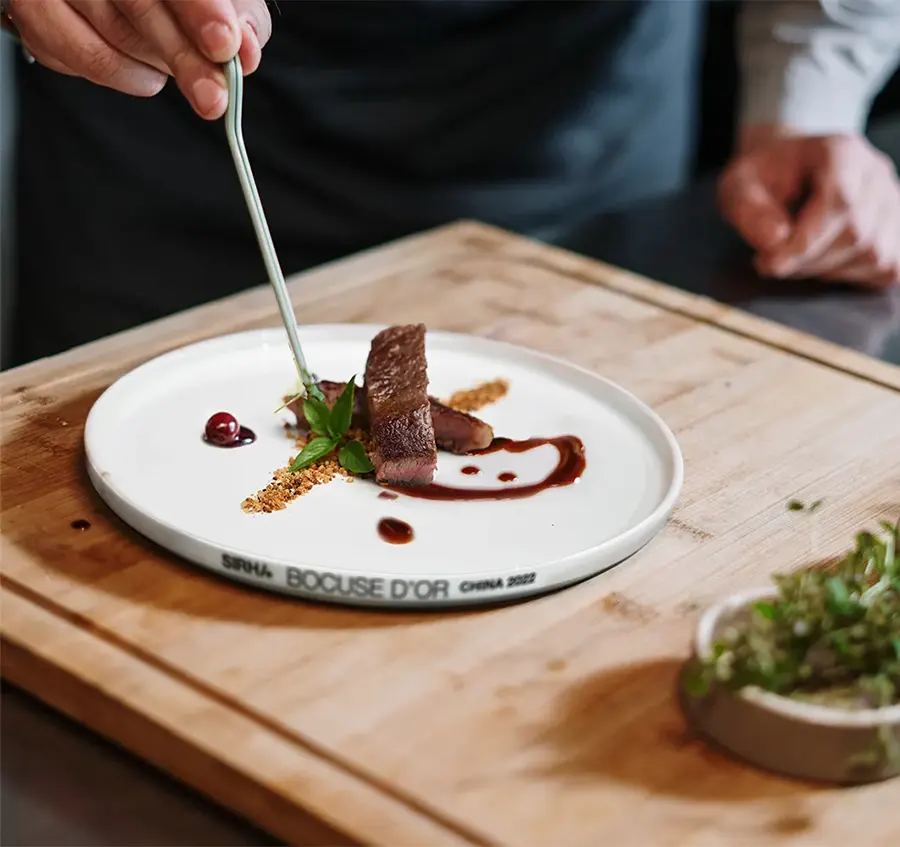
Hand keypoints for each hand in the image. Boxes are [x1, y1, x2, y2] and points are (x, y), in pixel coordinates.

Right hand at [9, 0, 271, 118]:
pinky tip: (146, 75)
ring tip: (180, 72)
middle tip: (214, 96)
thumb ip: (240, 18)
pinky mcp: (35, 11)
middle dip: (184, 57)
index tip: (225, 45)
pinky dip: (123, 75)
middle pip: (137, 3)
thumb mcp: (216, 0)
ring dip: (156, 67)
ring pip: (110, 34)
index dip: (201, 8)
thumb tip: (245, 51)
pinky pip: (77, 56)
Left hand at [718, 128, 899, 288]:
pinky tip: (823, 264)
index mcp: (840, 152)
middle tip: (773, 261)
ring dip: (827, 271)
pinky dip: (853, 277)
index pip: (840, 202)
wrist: (786, 171)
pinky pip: (888, 267)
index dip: (805, 242)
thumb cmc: (763, 180)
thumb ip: (750, 212)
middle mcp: (875, 173)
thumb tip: (775, 242)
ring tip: (796, 258)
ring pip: (875, 255)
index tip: (769, 263)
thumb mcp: (739, 187)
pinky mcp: (897, 229)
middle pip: (857, 233)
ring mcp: (893, 201)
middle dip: (809, 260)